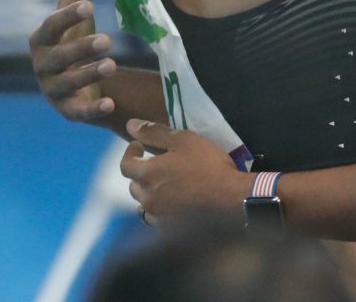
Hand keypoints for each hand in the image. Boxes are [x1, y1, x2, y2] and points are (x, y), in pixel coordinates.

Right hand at [28, 0, 117, 121]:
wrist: (77, 80)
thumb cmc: (74, 37)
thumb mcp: (77, 8)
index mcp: (42, 39)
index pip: (50, 27)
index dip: (66, 17)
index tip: (88, 4)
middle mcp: (43, 65)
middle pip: (58, 58)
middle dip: (80, 49)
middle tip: (108, 41)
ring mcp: (54, 90)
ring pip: (68, 84)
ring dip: (87, 75)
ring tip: (111, 63)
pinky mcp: (69, 111)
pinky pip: (78, 112)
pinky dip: (92, 110)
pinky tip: (110, 104)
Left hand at [121, 120, 246, 227]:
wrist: (230, 198)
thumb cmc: (208, 165)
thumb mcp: (184, 141)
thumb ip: (155, 133)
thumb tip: (130, 125)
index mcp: (147, 174)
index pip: (125, 165)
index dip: (130, 153)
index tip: (139, 147)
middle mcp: (147, 198)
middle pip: (133, 185)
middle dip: (141, 172)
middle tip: (158, 165)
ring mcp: (157, 216)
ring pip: (144, 204)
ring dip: (150, 193)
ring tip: (166, 186)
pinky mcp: (168, 229)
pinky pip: (156, 218)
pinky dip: (160, 209)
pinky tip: (174, 204)